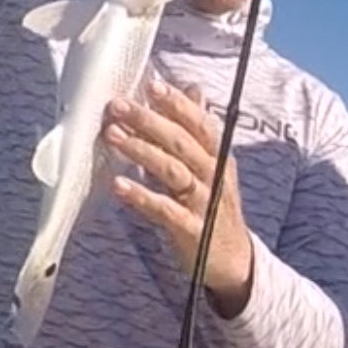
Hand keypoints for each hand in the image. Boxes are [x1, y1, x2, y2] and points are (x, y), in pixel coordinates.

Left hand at [105, 78, 255, 316]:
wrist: (234, 262)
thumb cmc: (213, 209)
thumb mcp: (212, 166)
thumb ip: (197, 130)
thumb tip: (193, 89)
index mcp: (219, 157)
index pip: (200, 123)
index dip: (177, 104)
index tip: (152, 84)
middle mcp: (215, 176)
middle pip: (183, 143)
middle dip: (150, 121)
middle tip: (118, 106)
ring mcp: (205, 203)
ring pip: (174, 171)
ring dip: (142, 152)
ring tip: (112, 136)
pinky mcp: (193, 230)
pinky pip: (166, 210)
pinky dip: (142, 196)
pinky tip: (118, 185)